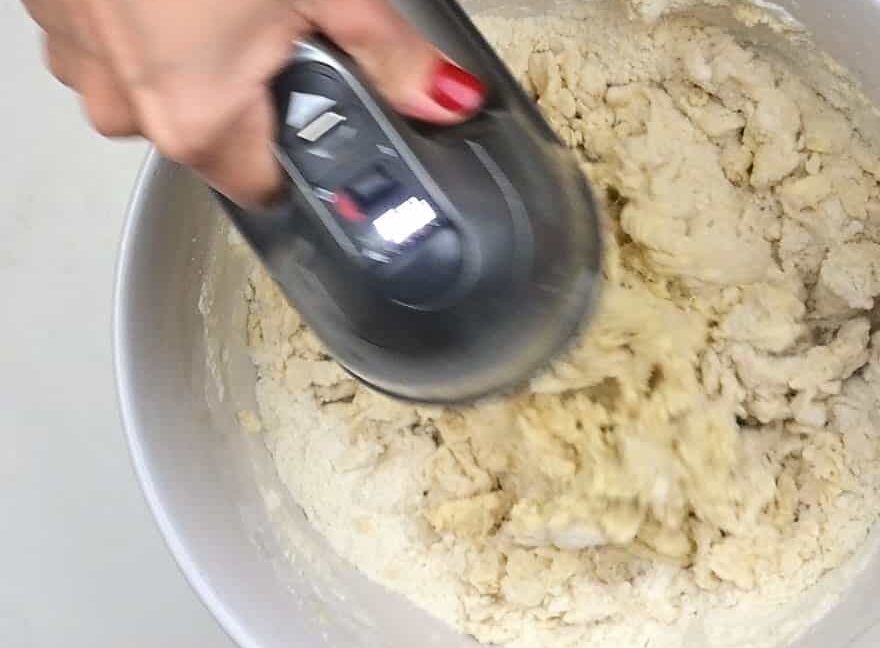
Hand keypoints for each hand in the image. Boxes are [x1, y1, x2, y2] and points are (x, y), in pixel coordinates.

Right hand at [23, 0, 484, 206]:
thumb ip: (391, 57)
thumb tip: (446, 99)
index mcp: (197, 120)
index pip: (266, 189)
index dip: (304, 160)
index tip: (325, 121)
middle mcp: (129, 108)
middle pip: (217, 137)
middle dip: (256, 92)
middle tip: (279, 28)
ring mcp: (83, 62)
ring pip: (162, 88)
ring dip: (199, 54)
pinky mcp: (55, 17)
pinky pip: (117, 45)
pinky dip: (149, 22)